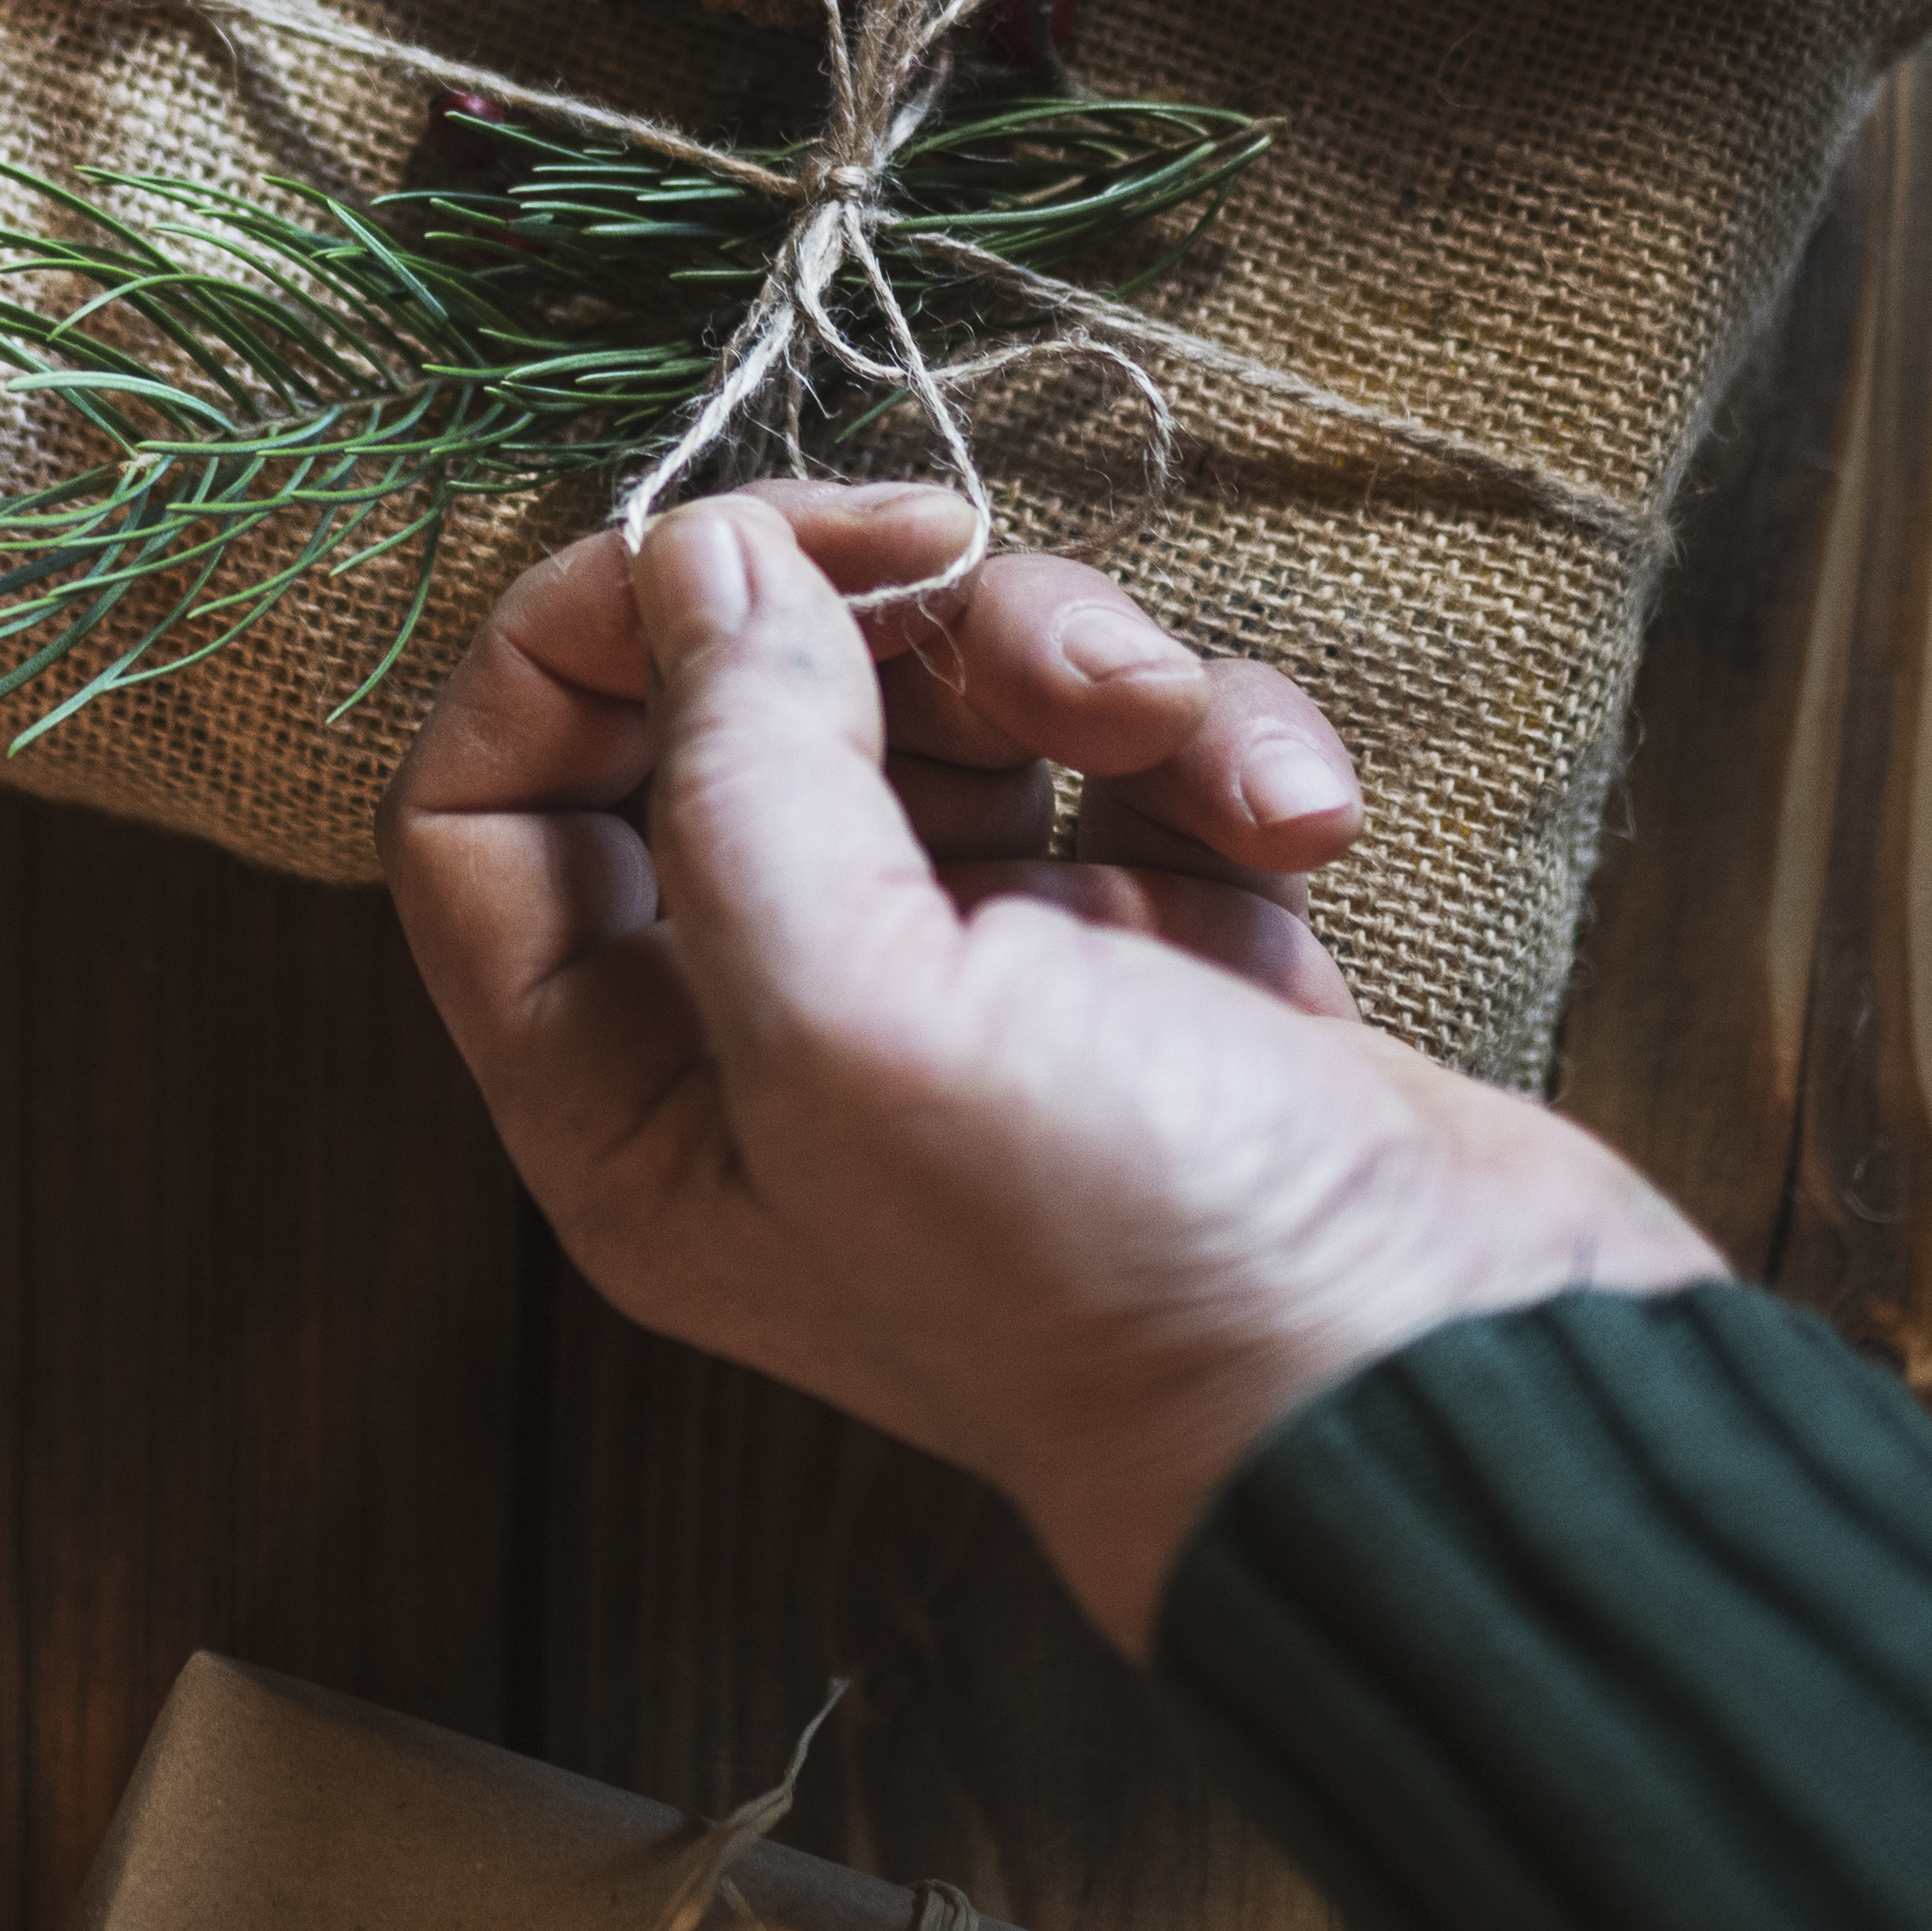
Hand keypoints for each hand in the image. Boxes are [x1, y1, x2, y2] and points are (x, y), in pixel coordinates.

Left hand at [385, 483, 1721, 1646]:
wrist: (1442, 1387)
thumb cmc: (1119, 1267)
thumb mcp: (860, 1019)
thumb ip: (737, 768)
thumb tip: (698, 561)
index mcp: (639, 1095)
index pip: (489, 806)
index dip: (574, 643)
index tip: (730, 543)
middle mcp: (786, 1032)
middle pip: (737, 711)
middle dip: (873, 617)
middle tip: (971, 562)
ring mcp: (979, 989)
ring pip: (954, 705)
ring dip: (1069, 658)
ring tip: (1165, 726)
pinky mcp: (1158, 952)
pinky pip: (1138, 762)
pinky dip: (1217, 745)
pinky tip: (1290, 822)